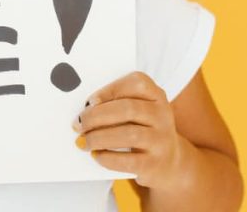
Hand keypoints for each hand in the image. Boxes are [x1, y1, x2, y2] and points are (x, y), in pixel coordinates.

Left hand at [73, 71, 185, 189]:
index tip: (90, 101)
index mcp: (156, 95)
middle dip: (97, 116)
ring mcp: (161, 139)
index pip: (137, 83)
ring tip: (83, 141)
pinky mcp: (155, 163)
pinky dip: (108, 158)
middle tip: (78, 123)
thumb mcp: (137, 112)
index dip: (110, 90)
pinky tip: (96, 155)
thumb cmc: (142, 129)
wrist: (168, 161)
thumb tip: (85, 110)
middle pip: (128, 109)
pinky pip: (129, 160)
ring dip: (99, 137)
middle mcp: (162, 115)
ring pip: (129, 134)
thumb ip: (116, 104)